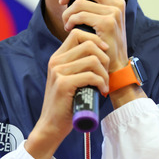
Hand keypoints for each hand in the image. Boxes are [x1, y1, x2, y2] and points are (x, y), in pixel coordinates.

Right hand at [25, 16, 109, 158]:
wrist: (52, 125)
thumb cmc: (66, 102)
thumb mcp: (70, 78)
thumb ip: (79, 64)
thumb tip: (102, 51)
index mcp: (57, 57)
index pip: (77, 34)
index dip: (95, 39)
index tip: (104, 51)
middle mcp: (56, 61)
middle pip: (88, 44)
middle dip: (104, 57)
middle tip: (106, 73)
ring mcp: (58, 72)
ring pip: (92, 60)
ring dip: (104, 73)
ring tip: (104, 84)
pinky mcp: (63, 84)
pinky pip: (90, 75)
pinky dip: (101, 82)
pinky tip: (102, 90)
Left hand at [59, 0, 129, 72]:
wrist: (116, 65)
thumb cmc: (106, 43)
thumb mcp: (105, 19)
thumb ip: (96, 4)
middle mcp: (117, 2)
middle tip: (62, 1)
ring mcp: (113, 12)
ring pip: (79, 2)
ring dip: (67, 12)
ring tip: (66, 22)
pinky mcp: (107, 23)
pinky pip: (80, 15)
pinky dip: (70, 20)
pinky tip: (68, 28)